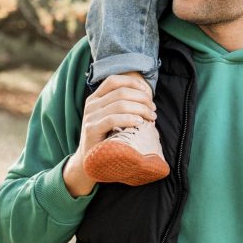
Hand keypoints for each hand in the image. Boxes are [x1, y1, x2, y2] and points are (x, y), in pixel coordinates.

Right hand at [63, 74, 154, 196]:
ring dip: (140, 109)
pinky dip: (129, 118)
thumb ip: (121, 106)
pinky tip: (140, 122)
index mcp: (95, 98)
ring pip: (120, 104)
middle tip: (153, 109)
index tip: (147, 92)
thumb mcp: (111, 119)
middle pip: (121, 92)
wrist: (89, 162)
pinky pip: (113, 119)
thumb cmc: (106, 139)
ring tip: (151, 117)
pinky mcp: (91, 130)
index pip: (114, 80)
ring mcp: (90, 117)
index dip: (132, 82)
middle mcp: (91, 104)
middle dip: (141, 98)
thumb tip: (146, 98)